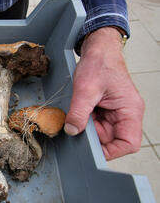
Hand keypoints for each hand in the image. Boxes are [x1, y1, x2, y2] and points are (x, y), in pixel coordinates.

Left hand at [64, 27, 144, 159]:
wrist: (98, 50)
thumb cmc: (100, 64)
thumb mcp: (85, 89)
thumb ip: (79, 112)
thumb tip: (72, 131)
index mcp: (130, 111)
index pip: (128, 143)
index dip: (112, 152)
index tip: (92, 151)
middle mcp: (126, 114)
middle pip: (112, 141)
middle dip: (93, 138)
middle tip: (77, 128)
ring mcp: (115, 113)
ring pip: (101, 134)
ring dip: (87, 129)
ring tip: (78, 113)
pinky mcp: (105, 111)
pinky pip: (95, 124)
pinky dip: (84, 121)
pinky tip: (79, 111)